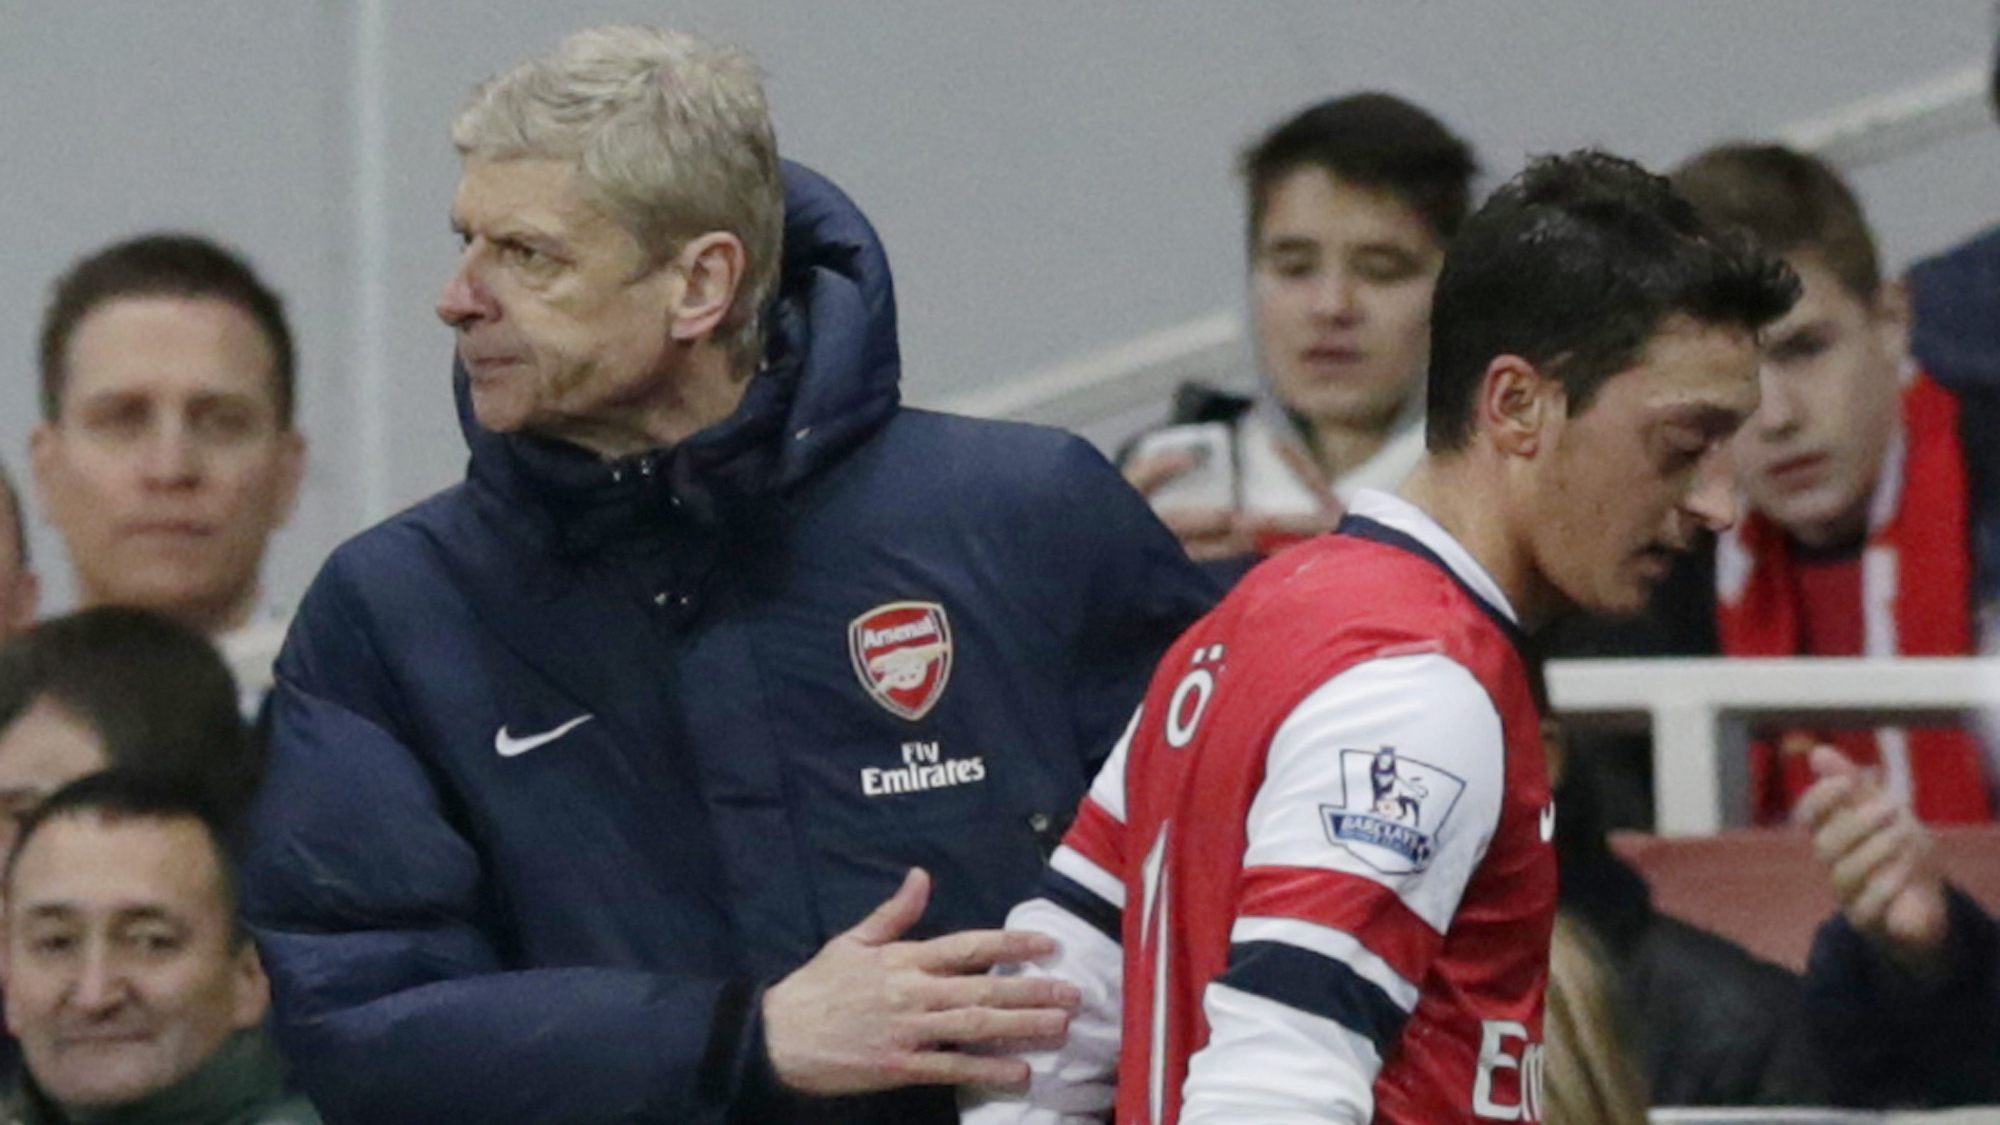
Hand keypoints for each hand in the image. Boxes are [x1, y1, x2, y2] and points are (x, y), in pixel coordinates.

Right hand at [762, 869, 1080, 1095]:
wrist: (776, 1037)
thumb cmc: (815, 988)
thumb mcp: (852, 941)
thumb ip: (894, 913)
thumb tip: (921, 875)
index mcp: (903, 959)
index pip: (968, 945)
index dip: (1011, 942)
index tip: (1049, 943)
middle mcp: (912, 992)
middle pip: (982, 988)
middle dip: (1032, 990)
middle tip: (1073, 993)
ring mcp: (907, 1031)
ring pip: (975, 1026)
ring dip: (1021, 1026)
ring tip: (1060, 1027)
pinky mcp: (898, 1067)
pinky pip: (951, 1069)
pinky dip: (986, 1070)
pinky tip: (1018, 1072)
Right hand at [1794, 746, 1949, 977]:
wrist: (1927, 899)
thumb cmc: (1900, 849)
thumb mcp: (1886, 809)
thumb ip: (1854, 783)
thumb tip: (1817, 751)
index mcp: (1831, 832)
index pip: (1807, 815)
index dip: (1819, 799)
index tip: (1846, 782)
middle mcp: (1832, 863)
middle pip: (1825, 845)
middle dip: (1858, 823)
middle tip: (1893, 807)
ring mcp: (1847, 893)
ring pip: (1844, 874)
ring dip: (1876, 851)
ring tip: (1905, 837)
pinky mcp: (1867, 920)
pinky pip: (1865, 908)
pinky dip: (1885, 887)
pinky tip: (1905, 870)